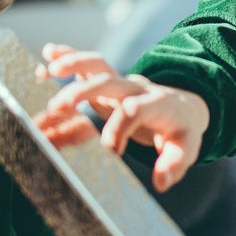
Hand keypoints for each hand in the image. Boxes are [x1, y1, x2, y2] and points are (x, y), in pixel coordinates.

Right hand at [35, 44, 209, 191]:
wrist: (184, 106)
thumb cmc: (181, 130)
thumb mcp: (186, 148)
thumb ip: (175, 163)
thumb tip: (161, 182)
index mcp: (158, 104)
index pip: (137, 110)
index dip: (120, 127)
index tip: (109, 150)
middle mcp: (137, 89)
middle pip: (111, 82)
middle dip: (85, 90)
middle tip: (59, 106)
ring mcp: (121, 83)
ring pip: (99, 65)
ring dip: (75, 64)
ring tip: (50, 70)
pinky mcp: (109, 82)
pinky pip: (89, 64)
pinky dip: (70, 55)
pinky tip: (49, 53)